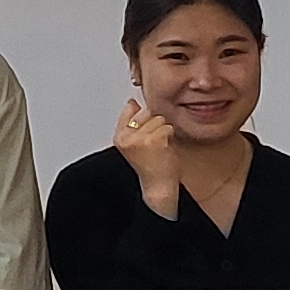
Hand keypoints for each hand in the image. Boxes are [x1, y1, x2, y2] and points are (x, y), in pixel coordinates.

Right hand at [114, 92, 180, 218]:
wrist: (159, 186)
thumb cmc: (150, 167)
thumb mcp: (135, 143)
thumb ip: (132, 123)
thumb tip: (132, 103)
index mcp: (119, 137)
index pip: (129, 110)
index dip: (142, 118)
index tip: (145, 133)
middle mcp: (126, 137)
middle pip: (147, 112)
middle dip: (154, 125)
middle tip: (154, 144)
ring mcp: (139, 138)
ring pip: (159, 119)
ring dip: (164, 132)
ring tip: (160, 147)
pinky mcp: (153, 140)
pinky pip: (168, 128)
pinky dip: (170, 137)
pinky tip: (165, 149)